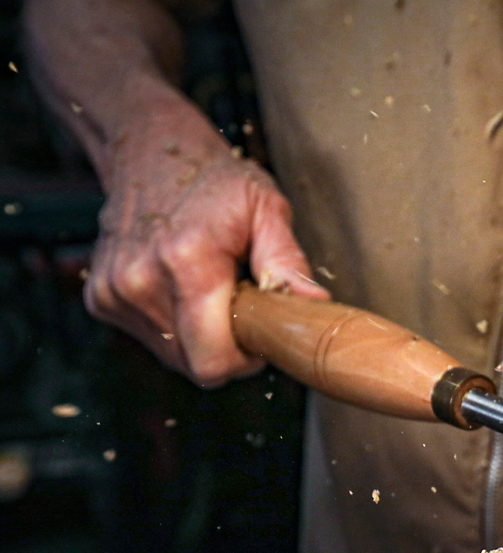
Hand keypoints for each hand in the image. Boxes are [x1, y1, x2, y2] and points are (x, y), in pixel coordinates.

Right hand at [85, 94, 326, 385]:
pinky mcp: (101, 297)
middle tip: (239, 307)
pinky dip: (173, 325)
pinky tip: (182, 288)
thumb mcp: (265, 208)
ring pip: (173, 355)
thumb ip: (288, 261)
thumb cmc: (214, 178)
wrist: (148, 149)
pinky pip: (150, 339)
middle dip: (225, 348)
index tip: (259, 334)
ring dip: (199, 335)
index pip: (213, 361)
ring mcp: (115, 291)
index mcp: (187, 262)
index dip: (245, 360)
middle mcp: (141, 281)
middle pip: (195, 365)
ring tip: (211, 290)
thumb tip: (313, 303)